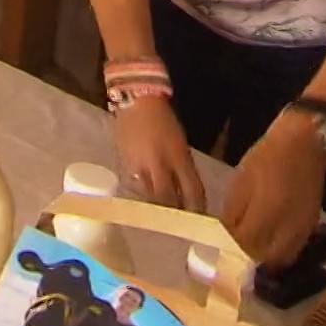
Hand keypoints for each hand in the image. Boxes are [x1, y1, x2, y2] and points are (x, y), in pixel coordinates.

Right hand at [111, 96, 207, 211]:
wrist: (136, 103)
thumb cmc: (164, 122)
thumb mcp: (180, 145)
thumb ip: (184, 169)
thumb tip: (186, 194)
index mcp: (179, 157)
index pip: (192, 191)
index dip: (197, 209)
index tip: (200, 220)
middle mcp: (160, 165)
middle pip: (169, 200)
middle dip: (174, 213)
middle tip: (179, 222)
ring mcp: (140, 166)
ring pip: (150, 196)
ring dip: (158, 205)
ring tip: (162, 213)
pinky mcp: (125, 165)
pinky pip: (137, 185)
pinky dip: (143, 192)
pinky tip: (145, 194)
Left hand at [222, 115, 325, 267]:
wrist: (304, 144)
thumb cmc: (266, 158)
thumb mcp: (240, 183)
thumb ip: (233, 214)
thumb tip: (223, 235)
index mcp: (266, 214)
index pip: (244, 246)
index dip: (228, 252)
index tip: (214, 252)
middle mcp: (287, 228)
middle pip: (263, 259)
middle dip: (245, 260)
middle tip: (230, 253)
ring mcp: (303, 230)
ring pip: (281, 259)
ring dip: (263, 259)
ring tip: (247, 251)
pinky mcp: (311, 226)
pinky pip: (293, 250)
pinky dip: (279, 253)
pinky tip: (267, 243)